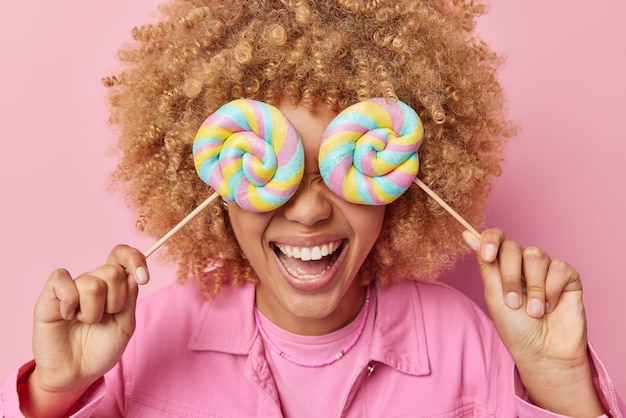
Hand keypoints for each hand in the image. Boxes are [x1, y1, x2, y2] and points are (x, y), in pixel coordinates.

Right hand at [21, 245, 148, 417]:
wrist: (76, 373)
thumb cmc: (100, 348)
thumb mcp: (125, 325)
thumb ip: (130, 299)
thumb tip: (132, 275)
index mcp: (114, 285)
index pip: (123, 255)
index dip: (135, 259)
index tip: (143, 278)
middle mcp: (93, 281)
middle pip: (113, 272)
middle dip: (115, 301)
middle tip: (104, 318)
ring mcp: (72, 286)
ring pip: (92, 283)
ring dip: (93, 311)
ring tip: (85, 322)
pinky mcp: (50, 295)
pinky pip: (62, 280)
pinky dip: (70, 302)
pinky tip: (67, 316)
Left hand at [462, 228, 603, 416]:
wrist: (543, 353)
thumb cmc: (516, 328)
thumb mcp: (494, 296)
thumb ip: (485, 265)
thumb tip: (468, 234)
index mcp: (502, 266)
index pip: (496, 238)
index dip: (491, 240)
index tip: (488, 256)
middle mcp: (524, 264)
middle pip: (514, 247)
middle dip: (510, 276)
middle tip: (513, 302)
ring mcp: (546, 269)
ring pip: (536, 255)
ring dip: (533, 288)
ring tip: (534, 311)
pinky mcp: (568, 277)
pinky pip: (559, 268)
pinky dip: (552, 290)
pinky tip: (552, 306)